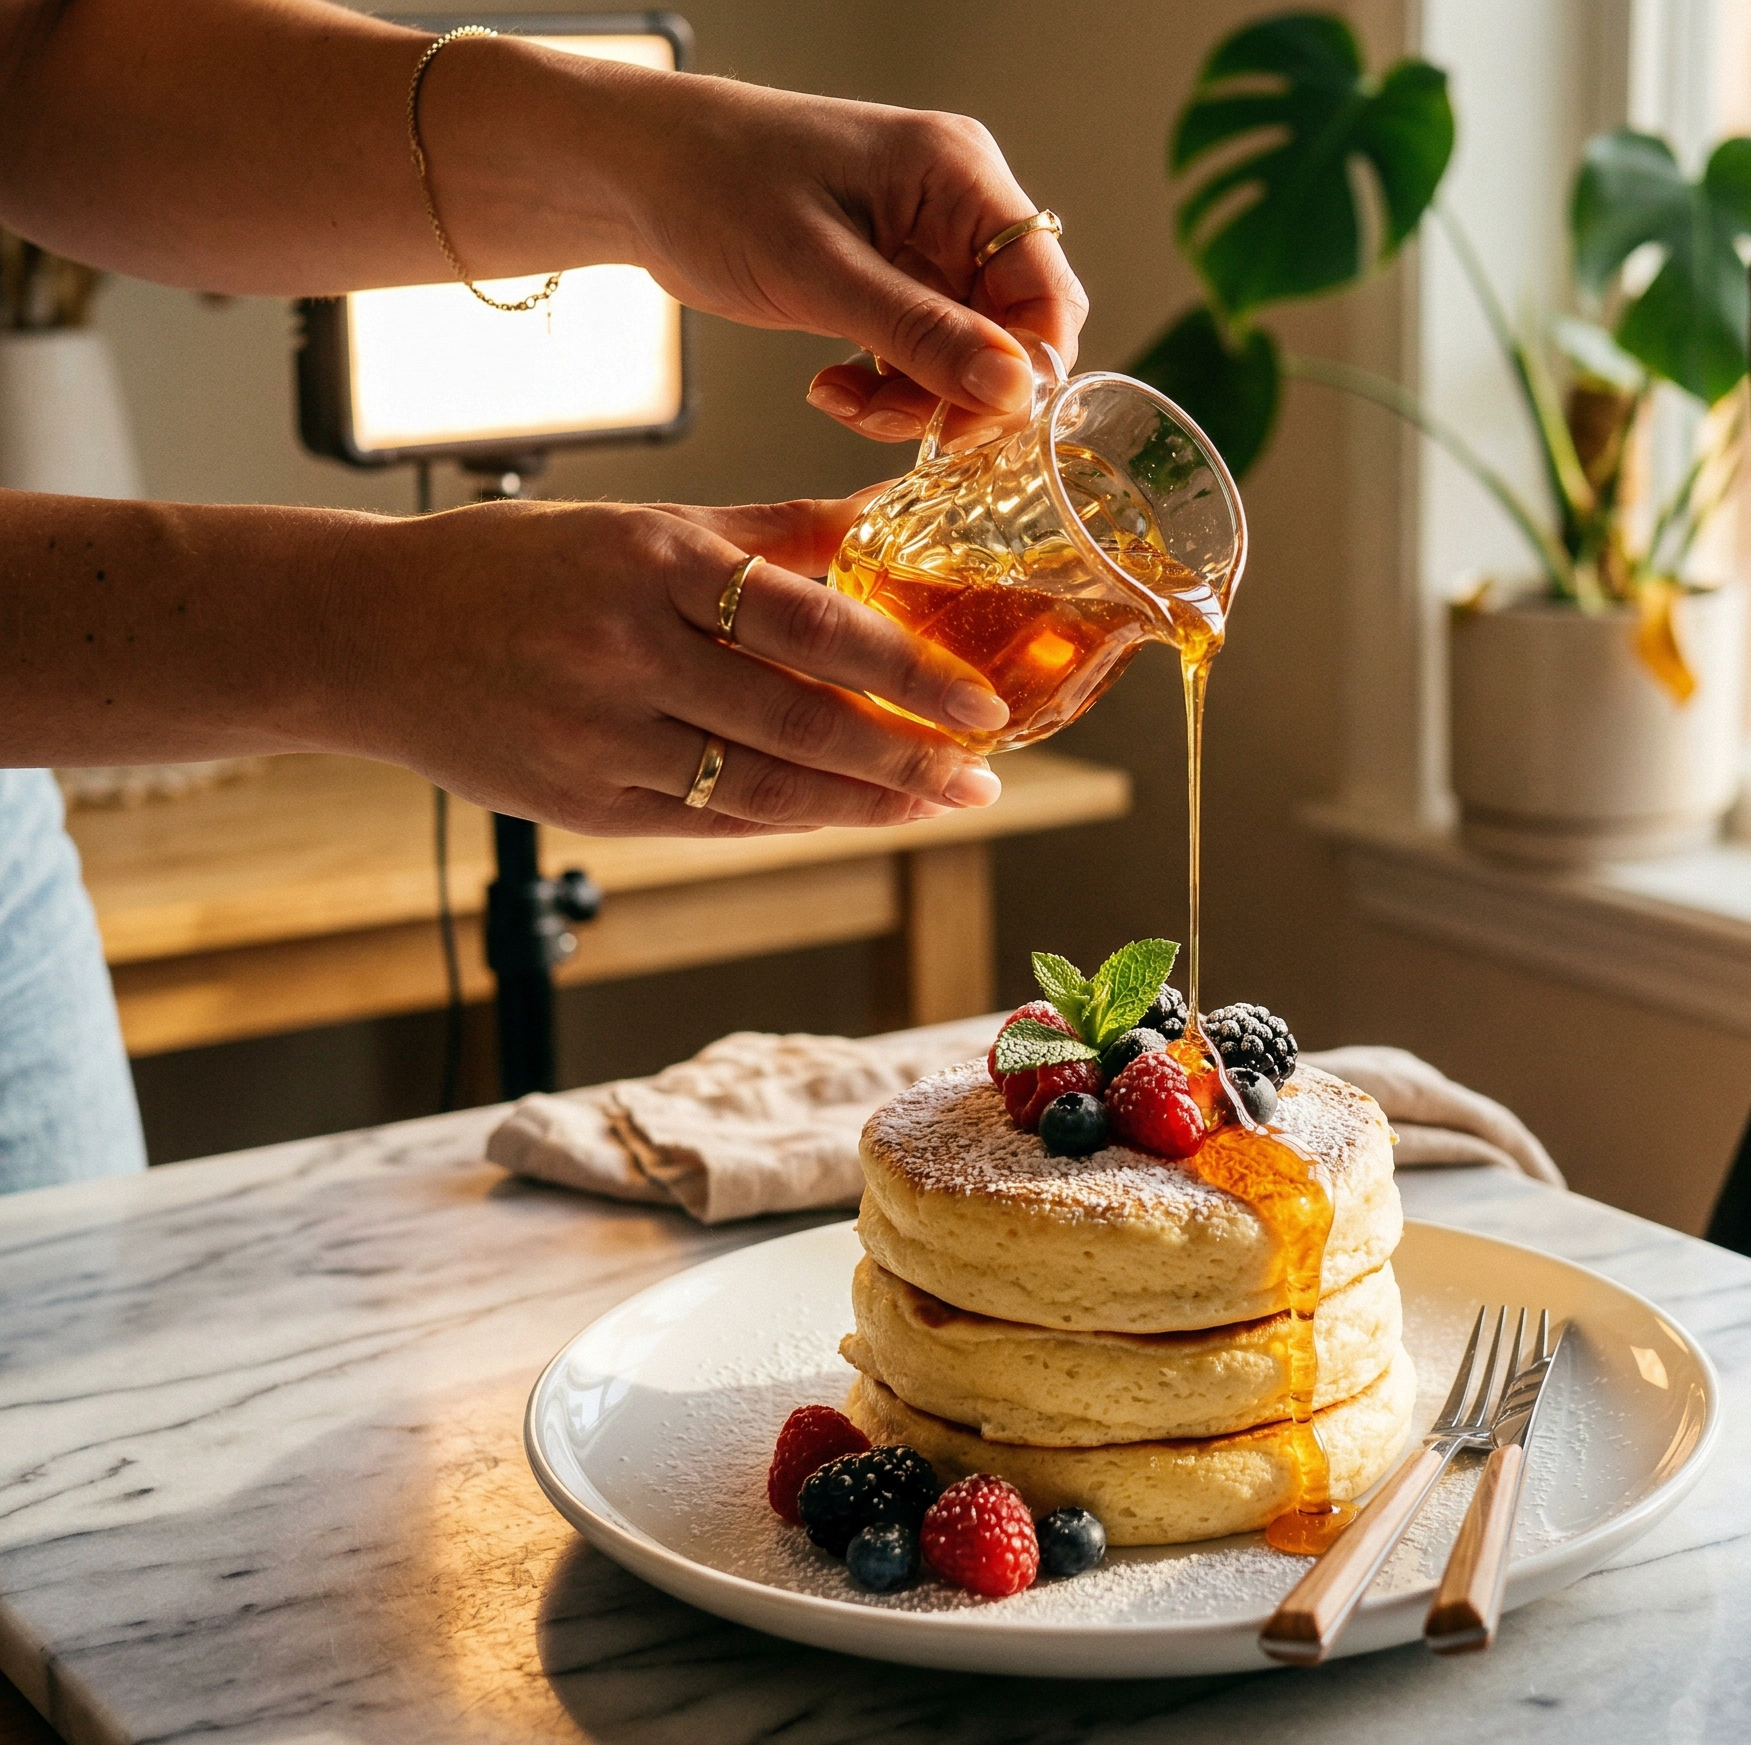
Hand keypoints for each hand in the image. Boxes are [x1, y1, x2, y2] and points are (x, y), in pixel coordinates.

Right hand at [337, 490, 1010, 836]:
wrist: (363, 632)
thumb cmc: (517, 567)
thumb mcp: (644, 524)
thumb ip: (772, 530)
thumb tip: (887, 514)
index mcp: (650, 565)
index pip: (811, 627)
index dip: (907, 674)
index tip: (980, 705)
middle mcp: (626, 654)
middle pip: (798, 721)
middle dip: (905, 758)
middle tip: (982, 775)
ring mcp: (599, 739)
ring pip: (761, 787)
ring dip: (863, 803)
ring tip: (935, 802)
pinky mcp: (580, 804)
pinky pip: (709, 820)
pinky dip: (788, 820)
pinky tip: (847, 813)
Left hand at [612, 82, 1086, 442]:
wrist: (634, 172)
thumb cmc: (712, 185)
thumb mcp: (817, 271)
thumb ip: (920, 333)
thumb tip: (1014, 389)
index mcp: (958, 174)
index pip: (1046, 288)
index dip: (1026, 367)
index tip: (975, 423)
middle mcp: (956, 204)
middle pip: (1012, 328)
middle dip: (962, 391)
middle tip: (904, 426)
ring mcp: (925, 242)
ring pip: (966, 353)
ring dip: (915, 399)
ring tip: (843, 402)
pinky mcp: (891, 277)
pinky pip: (922, 353)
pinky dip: (886, 387)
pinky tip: (831, 386)